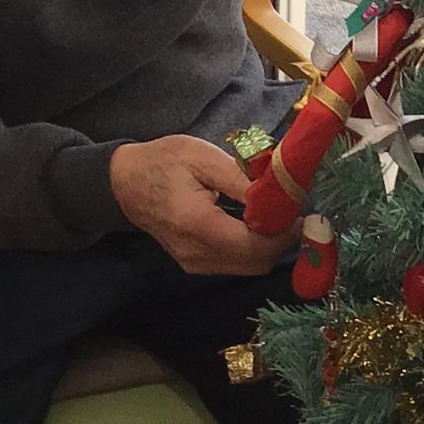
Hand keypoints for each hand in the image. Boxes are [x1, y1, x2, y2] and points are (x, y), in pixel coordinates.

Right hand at [111, 135, 294, 274]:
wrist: (125, 183)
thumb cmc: (164, 162)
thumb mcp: (203, 157)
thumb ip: (241, 178)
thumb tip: (281, 192)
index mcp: (197, 223)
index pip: (255, 244)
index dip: (284, 231)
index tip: (298, 207)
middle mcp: (196, 252)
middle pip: (257, 262)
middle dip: (281, 239)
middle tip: (290, 209)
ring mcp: (194, 263)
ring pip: (249, 267)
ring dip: (268, 244)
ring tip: (273, 213)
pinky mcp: (195, 264)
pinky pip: (236, 264)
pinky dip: (252, 248)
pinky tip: (253, 222)